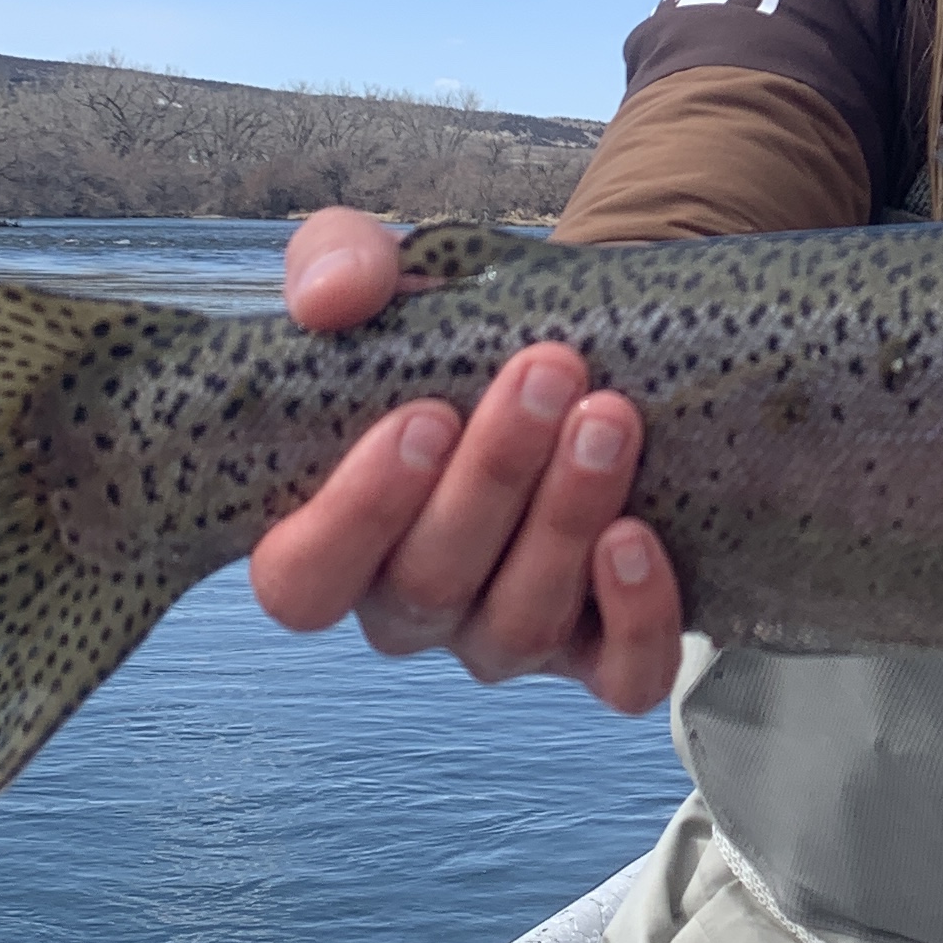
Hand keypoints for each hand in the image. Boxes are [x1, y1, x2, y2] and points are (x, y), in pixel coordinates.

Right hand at [244, 206, 686, 717]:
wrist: (577, 344)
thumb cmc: (453, 329)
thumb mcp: (387, 277)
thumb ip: (337, 265)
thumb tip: (333, 298)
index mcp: (335, 538)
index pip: (303, 581)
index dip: (355, 515)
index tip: (423, 416)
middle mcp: (413, 602)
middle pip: (427, 586)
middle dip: (491, 478)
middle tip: (547, 372)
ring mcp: (505, 633)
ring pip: (519, 623)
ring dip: (565, 519)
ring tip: (608, 420)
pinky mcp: (602, 648)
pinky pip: (619, 677)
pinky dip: (636, 620)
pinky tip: (639, 539)